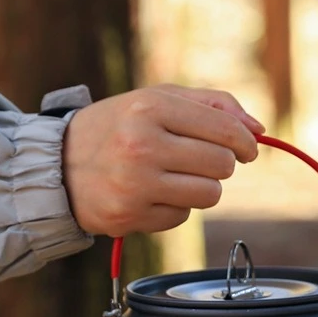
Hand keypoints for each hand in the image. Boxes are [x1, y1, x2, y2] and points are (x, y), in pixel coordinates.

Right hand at [62, 84, 264, 235]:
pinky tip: (151, 195)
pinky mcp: (130, 216)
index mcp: (150, 108)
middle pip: (222, 165)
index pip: (225, 130)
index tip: (247, 149)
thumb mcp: (157, 100)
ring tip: (177, 178)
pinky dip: (175, 207)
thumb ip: (211, 105)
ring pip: (209, 195)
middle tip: (201, 161)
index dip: (246, 142)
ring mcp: (135, 185)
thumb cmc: (118, 128)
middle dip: (221, 165)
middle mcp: (142, 145)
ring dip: (202, 188)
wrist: (57, 166)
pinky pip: (182, 216)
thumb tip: (259, 129)